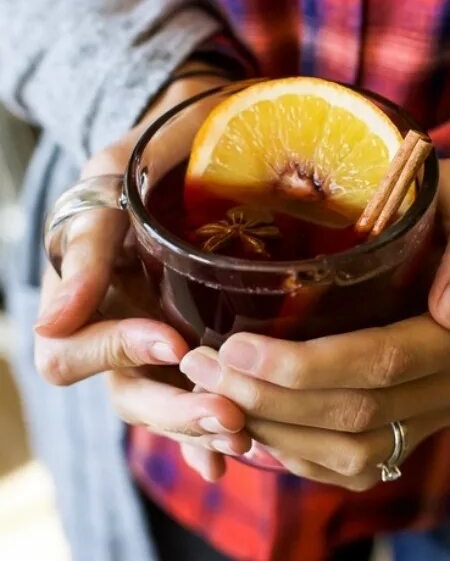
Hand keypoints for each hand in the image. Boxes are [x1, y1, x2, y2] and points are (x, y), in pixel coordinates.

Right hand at [35, 66, 249, 480]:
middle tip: (227, 418)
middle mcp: (115, 327)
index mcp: (82, 297)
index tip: (172, 339)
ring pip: (164, 403)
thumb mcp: (109, 183)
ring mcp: (155, 341)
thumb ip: (85, 244)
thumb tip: (51, 321)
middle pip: (127, 393)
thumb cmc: (145, 158)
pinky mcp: (193, 343)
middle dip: (173, 410)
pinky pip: (194, 396)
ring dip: (199, 427)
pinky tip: (242, 454)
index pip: (70, 354)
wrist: (192, 148)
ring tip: (244, 436)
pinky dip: (209, 433)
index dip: (117, 353)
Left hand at [180, 159, 449, 489]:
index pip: (384, 361)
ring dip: (275, 431)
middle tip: (203, 367)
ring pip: (351, 451)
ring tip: (211, 392)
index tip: (236, 346)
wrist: (431, 240)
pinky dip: (298, 455)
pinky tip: (253, 424)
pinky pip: (354, 468)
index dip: (305, 365)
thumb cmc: (426, 205)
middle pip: (358, 412)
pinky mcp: (410, 433)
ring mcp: (434, 415)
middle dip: (271, 399)